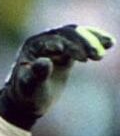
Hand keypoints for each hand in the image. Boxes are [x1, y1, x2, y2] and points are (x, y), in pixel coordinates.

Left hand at [0, 24, 114, 129]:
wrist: (27, 102)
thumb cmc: (26, 95)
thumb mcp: (30, 87)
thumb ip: (37, 74)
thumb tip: (45, 61)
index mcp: (33, 45)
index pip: (55, 40)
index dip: (70, 47)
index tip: (83, 59)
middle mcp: (43, 41)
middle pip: (68, 34)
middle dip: (84, 42)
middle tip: (98, 56)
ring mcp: (55, 44)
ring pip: (77, 35)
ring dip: (93, 39)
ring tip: (108, 45)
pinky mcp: (65, 51)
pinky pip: (82, 42)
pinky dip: (95, 41)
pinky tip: (109, 43)